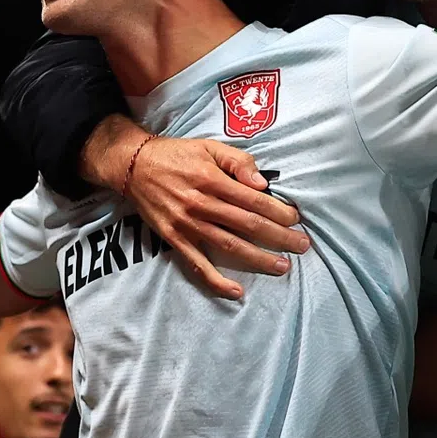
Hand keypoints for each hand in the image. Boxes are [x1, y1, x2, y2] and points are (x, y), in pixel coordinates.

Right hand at [121, 136, 310, 300]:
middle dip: (279, 237)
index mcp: (213, 179)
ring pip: (230, 247)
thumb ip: (238, 161)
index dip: (279, 212)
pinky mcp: (174, 240)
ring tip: (283, 266)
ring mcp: (188, 225)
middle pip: (248, 225)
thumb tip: (262, 183)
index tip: (296, 220)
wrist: (133, 166)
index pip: (255, 200)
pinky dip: (217, 281)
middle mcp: (202, 204)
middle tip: (302, 246)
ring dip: (259, 259)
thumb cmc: (177, 154)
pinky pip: (198, 265)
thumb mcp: (209, 146)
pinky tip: (237, 291)